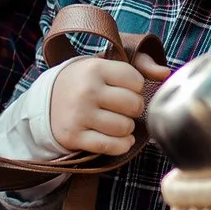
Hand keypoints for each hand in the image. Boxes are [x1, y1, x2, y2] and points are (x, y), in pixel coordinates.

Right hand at [48, 52, 172, 155]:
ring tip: (117, 122)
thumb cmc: (85, 82)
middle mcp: (86, 91)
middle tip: (123, 108)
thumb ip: (140, 63)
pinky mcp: (74, 136)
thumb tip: (165, 72)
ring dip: (126, 128)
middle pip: (133, 106)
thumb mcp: (106, 65)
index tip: (124, 89)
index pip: (135, 81)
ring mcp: (79, 115)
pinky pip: (111, 146)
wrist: (45, 102)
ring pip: (125, 128)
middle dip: (134, 109)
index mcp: (95, 68)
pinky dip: (121, 145)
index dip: (136, 87)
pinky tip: (120, 139)